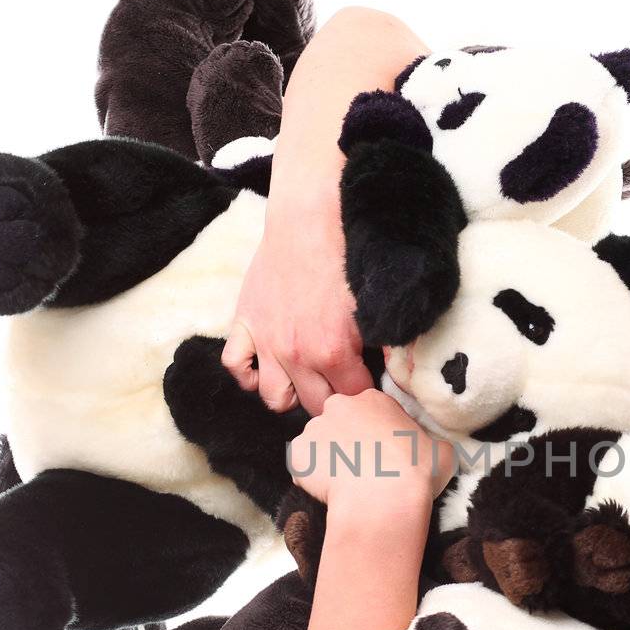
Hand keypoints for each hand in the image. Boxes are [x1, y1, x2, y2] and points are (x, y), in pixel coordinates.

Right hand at [221, 199, 370, 414]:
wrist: (307, 224)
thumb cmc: (345, 260)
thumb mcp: (373, 305)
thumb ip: (382, 341)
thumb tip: (393, 364)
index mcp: (333, 352)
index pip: (353, 396)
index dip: (363, 391)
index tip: (366, 382)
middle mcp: (297, 355)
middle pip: (316, 405)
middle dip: (332, 400)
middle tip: (339, 385)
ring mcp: (267, 342)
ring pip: (274, 398)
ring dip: (291, 396)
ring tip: (304, 382)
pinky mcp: (245, 324)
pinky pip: (235, 366)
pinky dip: (247, 373)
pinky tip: (263, 367)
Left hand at [287, 389, 454, 511]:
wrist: (384, 500)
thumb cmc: (416, 473)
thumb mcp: (442, 451)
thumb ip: (433, 443)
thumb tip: (435, 450)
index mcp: (373, 399)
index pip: (371, 410)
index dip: (377, 433)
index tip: (384, 453)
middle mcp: (339, 406)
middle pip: (340, 421)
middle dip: (348, 440)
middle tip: (364, 468)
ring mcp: (314, 429)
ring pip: (319, 443)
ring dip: (329, 458)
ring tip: (347, 484)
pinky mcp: (297, 455)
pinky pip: (302, 466)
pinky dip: (312, 478)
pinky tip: (331, 492)